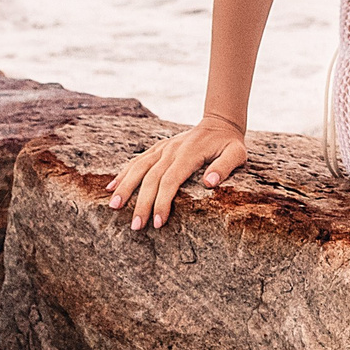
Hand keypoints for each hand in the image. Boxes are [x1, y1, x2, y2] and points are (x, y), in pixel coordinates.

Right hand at [106, 113, 247, 229]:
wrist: (219, 123)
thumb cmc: (230, 144)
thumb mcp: (237, 154)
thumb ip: (225, 167)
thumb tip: (209, 183)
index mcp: (189, 153)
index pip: (171, 180)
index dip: (162, 201)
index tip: (158, 222)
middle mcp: (172, 149)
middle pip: (151, 178)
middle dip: (141, 203)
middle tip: (136, 226)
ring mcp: (163, 148)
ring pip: (138, 167)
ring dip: (125, 187)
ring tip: (114, 207)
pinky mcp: (158, 148)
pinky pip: (137, 160)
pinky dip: (123, 173)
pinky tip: (112, 187)